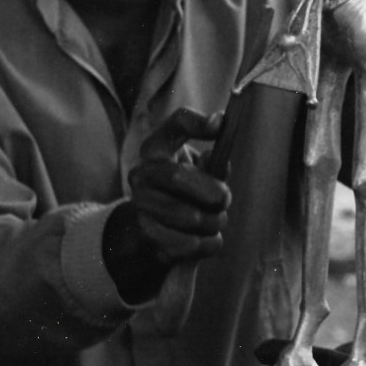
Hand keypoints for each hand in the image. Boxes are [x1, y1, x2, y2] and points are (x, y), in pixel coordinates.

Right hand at [104, 108, 230, 301]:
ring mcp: (140, 204)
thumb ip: (214, 160)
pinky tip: (208, 239)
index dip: (197, 122)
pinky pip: (187, 244)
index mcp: (158, 147)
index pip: (176, 123)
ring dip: (213, 222)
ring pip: (188, 216)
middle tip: (224, 199)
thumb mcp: (201, 168)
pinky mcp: (147, 234)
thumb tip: (218, 147)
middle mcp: (142, 172)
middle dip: (211, 191)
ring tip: (216, 221)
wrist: (159, 223)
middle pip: (176, 176)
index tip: (220, 125)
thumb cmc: (188, 186)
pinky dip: (207, 244)